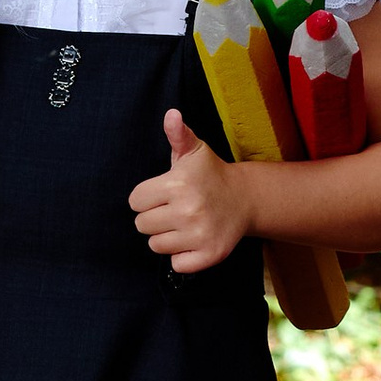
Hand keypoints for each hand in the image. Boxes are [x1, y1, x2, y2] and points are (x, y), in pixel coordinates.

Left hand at [129, 110, 250, 271]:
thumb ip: (177, 134)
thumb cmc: (210, 174)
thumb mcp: (193, 151)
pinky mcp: (210, 254)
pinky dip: (181, 256)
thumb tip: (171, 115)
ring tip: (184, 222)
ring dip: (166, 236)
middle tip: (174, 208)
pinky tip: (193, 239)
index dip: (147, 197)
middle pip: (142, 225)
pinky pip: (176, 264)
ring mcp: (200, 235)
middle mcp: (188, 210)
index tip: (164, 193)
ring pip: (156, 246)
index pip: (135, 201)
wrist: (245, 198)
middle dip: (154, 217)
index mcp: (178, 184)